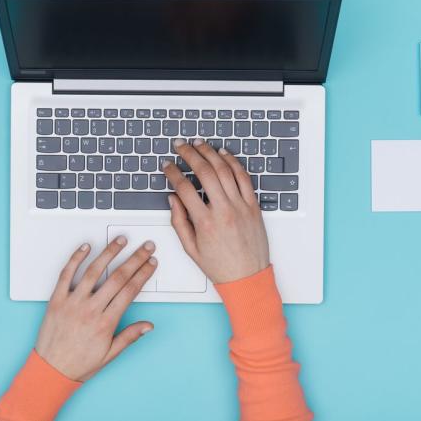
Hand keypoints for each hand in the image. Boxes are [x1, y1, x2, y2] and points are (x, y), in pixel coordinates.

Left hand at [34, 237, 157, 380]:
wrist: (50, 370)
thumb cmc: (79, 364)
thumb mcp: (110, 355)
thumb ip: (129, 336)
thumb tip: (148, 325)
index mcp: (105, 323)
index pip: (130, 291)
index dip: (143, 274)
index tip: (151, 264)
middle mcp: (90, 310)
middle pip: (117, 277)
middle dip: (135, 259)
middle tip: (145, 247)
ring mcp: (72, 302)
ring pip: (94, 271)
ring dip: (109, 253)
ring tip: (120, 240)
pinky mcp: (56, 299)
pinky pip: (66, 274)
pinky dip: (76, 259)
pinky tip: (86, 247)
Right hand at [163, 138, 270, 283]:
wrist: (248, 276)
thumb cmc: (220, 265)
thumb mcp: (191, 248)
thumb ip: (179, 221)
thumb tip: (173, 198)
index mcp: (205, 222)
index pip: (184, 188)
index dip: (172, 172)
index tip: (167, 165)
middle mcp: (223, 210)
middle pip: (205, 172)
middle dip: (189, 154)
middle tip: (180, 145)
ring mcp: (240, 206)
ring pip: (224, 170)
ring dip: (210, 153)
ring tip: (199, 144)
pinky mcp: (253, 205)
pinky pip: (243, 177)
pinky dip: (233, 162)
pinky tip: (223, 154)